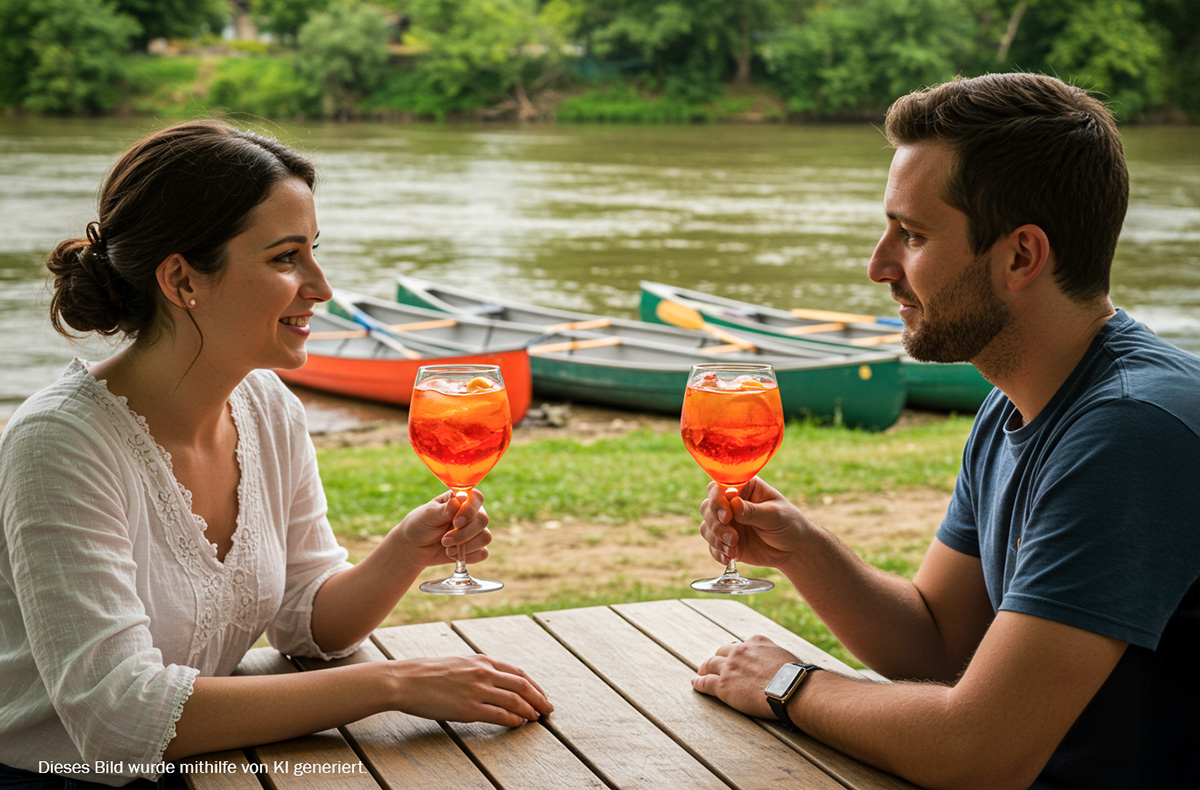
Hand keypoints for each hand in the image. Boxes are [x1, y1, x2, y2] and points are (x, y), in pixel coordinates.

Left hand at [392, 489, 492, 567]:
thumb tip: (459, 499)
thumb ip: (444, 509)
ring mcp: (475, 531)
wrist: (414, 547)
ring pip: (485, 537)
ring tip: (447, 548)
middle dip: (463, 534)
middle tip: (444, 540)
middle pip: (483, 520)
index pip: (477, 498)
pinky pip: (483, 553)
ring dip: (466, 546)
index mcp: (461, 499)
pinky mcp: (475, 548)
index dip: (470, 510)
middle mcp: (471, 514)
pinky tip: (452, 554)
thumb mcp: (427, 515)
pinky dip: (468, 556)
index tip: (456, 522)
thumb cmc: (419, 525)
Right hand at [392, 655, 553, 726]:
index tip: (542, 695)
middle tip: (548, 710)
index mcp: (482, 661)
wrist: (406, 681)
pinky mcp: (469, 708)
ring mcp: (477, 690)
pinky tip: (517, 724)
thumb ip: (478, 670)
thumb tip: (494, 680)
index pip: (518, 673)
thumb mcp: (459, 663)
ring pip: (515, 701)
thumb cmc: (428, 673)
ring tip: (536, 719)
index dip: (534, 686)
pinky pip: (499, 715)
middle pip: (522, 686)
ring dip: (530, 711)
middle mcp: (484, 673)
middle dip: (539, 699)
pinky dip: (512, 720)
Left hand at [692, 635, 798, 717]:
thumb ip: (777, 657)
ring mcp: (729, 667)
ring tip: (702, 672)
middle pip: (722, 652)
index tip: (737, 658)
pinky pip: (705, 682)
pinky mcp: (723, 685)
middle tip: (715, 664)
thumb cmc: (795, 677)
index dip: (737, 653)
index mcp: (756, 642)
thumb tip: (781, 665)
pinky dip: (699, 682)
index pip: (742, 645)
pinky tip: (696, 683)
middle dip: (719, 658)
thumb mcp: (786, 657)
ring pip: (710, 664)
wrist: (791, 688)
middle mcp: (740, 651)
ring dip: (705, 668)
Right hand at [699, 477, 809, 568]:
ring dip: (716, 539)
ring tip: (734, 549)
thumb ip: (753, 511)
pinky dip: (718, 552)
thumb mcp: (775, 515)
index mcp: (744, 488)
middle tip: (733, 537)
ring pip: (706, 527)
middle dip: (716, 524)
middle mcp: (731, 503)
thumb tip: (733, 504)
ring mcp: (727, 523)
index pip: (719, 487)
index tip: (727, 516)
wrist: (793, 549)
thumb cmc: (788, 523)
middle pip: (707, 507)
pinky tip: (729, 558)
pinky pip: (712, 545)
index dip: (717, 500)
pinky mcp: (726, 541)